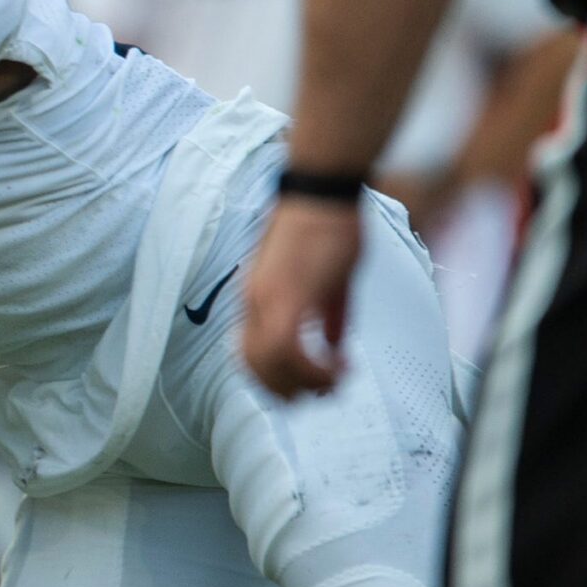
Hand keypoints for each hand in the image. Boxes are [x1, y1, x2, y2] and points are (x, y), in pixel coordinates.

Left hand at [241, 196, 363, 397]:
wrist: (323, 191)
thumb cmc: (328, 226)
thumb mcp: (330, 280)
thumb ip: (328, 317)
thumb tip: (334, 345)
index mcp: (256, 297)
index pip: (248, 354)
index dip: (272, 379)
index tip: (301, 388)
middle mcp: (254, 302)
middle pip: (256, 368)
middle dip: (288, 391)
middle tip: (319, 395)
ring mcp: (267, 299)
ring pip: (271, 365)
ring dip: (305, 383)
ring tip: (333, 384)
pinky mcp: (287, 295)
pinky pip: (289, 350)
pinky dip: (312, 368)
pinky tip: (338, 367)